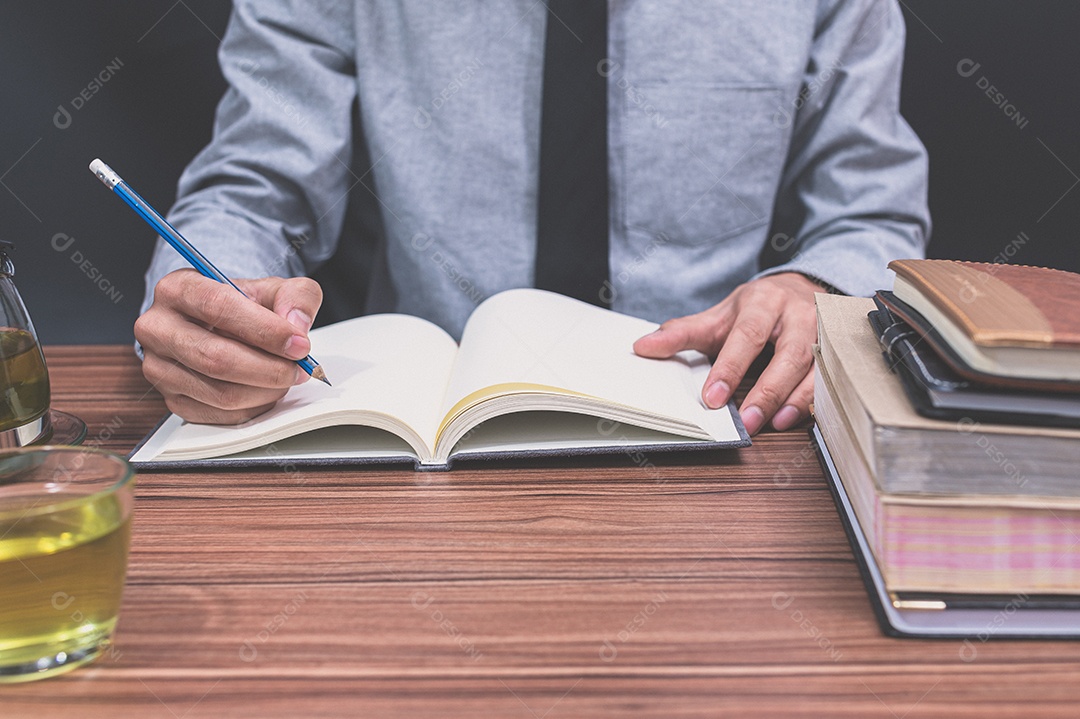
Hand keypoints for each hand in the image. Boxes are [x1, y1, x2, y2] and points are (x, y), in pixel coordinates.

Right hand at [134, 269, 323, 423]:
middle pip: (216, 358)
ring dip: (265, 390)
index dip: (264, 329)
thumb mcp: (273, 288)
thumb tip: (296, 325)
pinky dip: (253, 407)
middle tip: (299, 368)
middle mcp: (158, 328)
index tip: (298, 343)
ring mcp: (159, 367)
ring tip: (287, 377)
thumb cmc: (241, 306)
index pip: (218, 307)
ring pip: (220, 393)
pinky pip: (219, 414)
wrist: (218, 325)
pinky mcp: (171, 399)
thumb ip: (296, 296)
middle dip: (269, 368)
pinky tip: (267, 390)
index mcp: (176, 289)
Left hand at [633, 272, 819, 434]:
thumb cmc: (756, 308)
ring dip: (794, 400)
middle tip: (745, 422)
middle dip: (767, 390)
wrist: (800, 287)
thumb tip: (642, 347)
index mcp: (764, 302)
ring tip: (772, 424)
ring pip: (816, 368)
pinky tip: (795, 418)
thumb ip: (683, 332)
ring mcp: (823, 332)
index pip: (746, 335)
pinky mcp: (837, 349)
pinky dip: (814, 401)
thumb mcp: (719, 315)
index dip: (729, 368)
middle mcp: (798, 314)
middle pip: (789, 354)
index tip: (712, 398)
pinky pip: (831, 378)